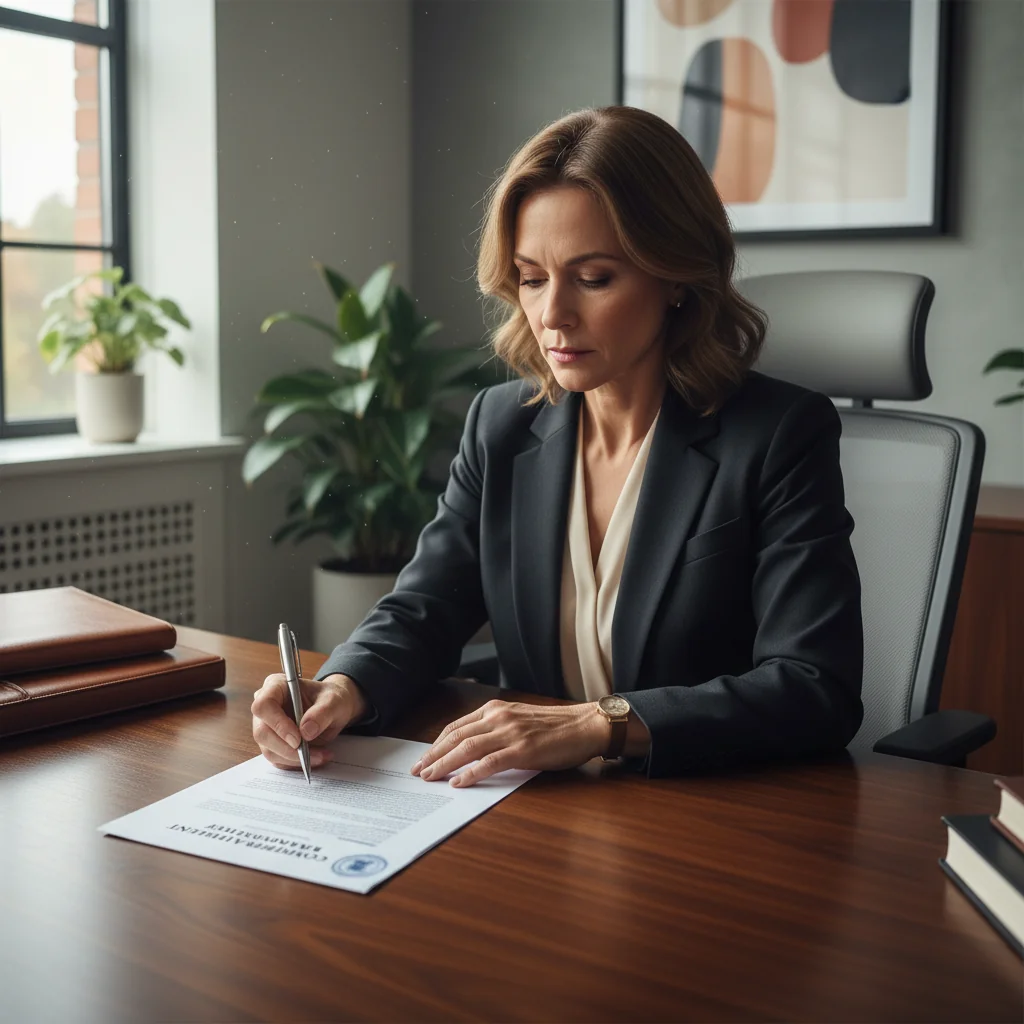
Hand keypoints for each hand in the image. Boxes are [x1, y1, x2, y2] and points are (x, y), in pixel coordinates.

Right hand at [251, 672, 367, 770]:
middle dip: (286, 748)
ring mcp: (266, 727)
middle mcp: (266, 707)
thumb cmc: (330, 699)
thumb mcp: (334, 701)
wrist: (333, 709)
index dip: (277, 724)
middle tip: (309, 754)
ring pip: (269, 749)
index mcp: (275, 686)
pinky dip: (295, 763)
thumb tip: (306, 731)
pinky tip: (315, 758)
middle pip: (262, 732)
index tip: (297, 738)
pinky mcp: (272, 744)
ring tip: (321, 756)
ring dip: (294, 758)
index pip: (263, 705)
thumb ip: (322, 712)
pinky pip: (277, 759)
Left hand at [410, 699, 609, 787]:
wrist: (586, 725)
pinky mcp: (522, 750)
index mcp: (497, 709)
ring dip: (444, 764)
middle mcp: (499, 717)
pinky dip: (470, 773)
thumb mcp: (520, 720)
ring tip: (429, 777)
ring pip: (467, 748)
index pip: (457, 726)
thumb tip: (472, 751)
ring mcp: (510, 733)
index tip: (424, 757)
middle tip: (417, 771)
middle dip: (433, 755)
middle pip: (456, 737)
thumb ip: (497, 730)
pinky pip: (489, 763)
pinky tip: (458, 783)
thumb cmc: (557, 727)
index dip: (437, 743)